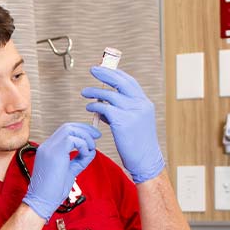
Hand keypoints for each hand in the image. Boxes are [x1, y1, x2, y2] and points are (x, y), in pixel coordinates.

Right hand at [22, 123, 99, 219]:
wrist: (42, 200)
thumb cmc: (51, 191)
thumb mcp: (69, 171)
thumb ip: (79, 160)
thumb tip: (90, 151)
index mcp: (48, 150)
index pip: (65, 131)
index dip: (80, 130)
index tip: (91, 136)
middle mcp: (47, 146)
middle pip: (68, 126)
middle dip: (85, 129)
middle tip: (96, 136)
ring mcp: (49, 148)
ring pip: (70, 129)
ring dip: (85, 137)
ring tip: (90, 149)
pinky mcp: (55, 153)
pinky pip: (73, 140)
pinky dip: (83, 146)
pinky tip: (85, 155)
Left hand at [82, 66, 164, 183]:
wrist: (145, 159)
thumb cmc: (136, 144)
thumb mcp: (132, 123)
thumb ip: (120, 112)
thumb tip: (103, 107)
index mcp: (144, 103)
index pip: (130, 82)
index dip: (116, 74)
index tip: (104, 69)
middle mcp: (140, 104)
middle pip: (121, 82)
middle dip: (105, 73)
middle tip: (92, 69)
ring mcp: (133, 112)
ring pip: (110, 94)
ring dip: (95, 92)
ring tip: (84, 92)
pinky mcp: (123, 121)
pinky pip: (105, 108)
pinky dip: (95, 105)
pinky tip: (89, 107)